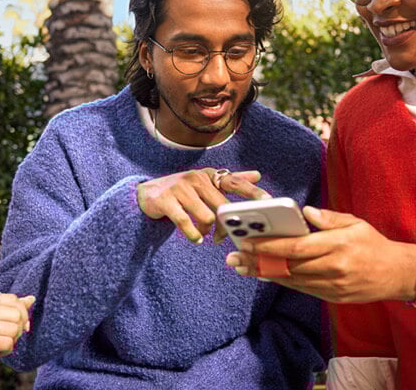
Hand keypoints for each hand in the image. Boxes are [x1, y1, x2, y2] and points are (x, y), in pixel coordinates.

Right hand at [0, 294, 34, 388]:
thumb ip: (10, 309)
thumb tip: (30, 299)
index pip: (13, 299)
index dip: (21, 314)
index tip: (14, 326)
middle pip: (16, 314)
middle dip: (17, 330)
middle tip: (4, 338)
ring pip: (14, 329)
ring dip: (10, 342)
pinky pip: (7, 343)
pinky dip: (6, 351)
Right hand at [137, 168, 269, 243]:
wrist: (147, 193)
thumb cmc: (182, 190)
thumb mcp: (206, 182)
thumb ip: (231, 180)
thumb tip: (257, 175)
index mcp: (209, 175)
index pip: (234, 181)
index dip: (252, 191)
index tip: (268, 200)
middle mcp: (196, 178)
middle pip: (222, 206)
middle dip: (225, 226)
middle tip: (221, 238)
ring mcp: (180, 188)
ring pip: (206, 216)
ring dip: (207, 232)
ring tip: (204, 235)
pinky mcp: (166, 201)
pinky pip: (186, 223)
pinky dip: (193, 235)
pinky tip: (196, 239)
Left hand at [225, 206, 415, 302]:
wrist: (397, 275)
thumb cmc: (373, 244)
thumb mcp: (355, 223)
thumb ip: (328, 218)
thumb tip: (303, 213)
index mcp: (338, 245)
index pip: (296, 247)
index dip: (269, 246)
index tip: (247, 241)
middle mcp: (333, 268)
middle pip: (287, 266)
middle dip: (257, 261)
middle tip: (233, 256)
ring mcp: (332, 286)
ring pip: (290, 280)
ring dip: (263, 273)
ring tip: (240, 266)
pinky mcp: (331, 297)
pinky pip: (300, 288)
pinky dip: (280, 281)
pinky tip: (263, 274)